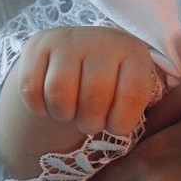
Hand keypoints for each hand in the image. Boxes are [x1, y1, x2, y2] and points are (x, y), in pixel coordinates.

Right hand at [17, 25, 157, 138]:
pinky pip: (31, 89)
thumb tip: (150, 142)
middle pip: (93, 97)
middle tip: (89, 120)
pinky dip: (38, 107)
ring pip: (58, 93)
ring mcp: (68, 39)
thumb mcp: (131, 95)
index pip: (133, 96)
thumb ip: (137, 111)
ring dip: (63, 114)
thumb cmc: (110, 88)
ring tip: (70, 111)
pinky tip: (48, 103)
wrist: (76, 60)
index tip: (115, 125)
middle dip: (90, 122)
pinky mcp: (38, 43)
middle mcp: (103, 39)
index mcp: (134, 52)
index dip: (120, 123)